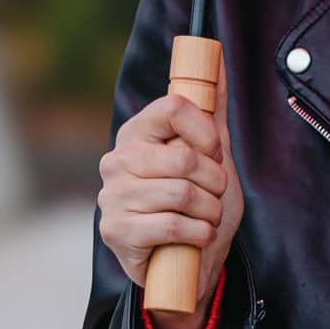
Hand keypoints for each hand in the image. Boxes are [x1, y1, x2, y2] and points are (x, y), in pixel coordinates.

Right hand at [98, 86, 243, 328]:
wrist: (187, 266)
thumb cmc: (198, 207)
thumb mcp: (212, 157)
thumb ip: (211, 111)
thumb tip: (217, 62)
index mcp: (137, 133)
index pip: (173, 107)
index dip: (206, 132)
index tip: (215, 152)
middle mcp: (117, 160)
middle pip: (183, 157)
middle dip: (214, 181)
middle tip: (214, 195)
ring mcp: (112, 195)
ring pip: (181, 193)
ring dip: (209, 212)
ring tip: (207, 218)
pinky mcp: (115, 230)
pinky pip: (171, 224)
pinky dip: (198, 234)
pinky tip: (197, 237)